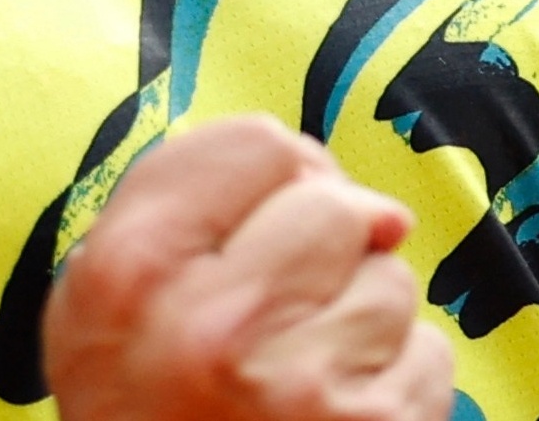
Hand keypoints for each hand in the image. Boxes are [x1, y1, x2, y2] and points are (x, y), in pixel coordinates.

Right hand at [43, 115, 455, 420]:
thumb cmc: (147, 410)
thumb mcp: (111, 302)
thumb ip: (186, 203)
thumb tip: (322, 165)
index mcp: (128, 276)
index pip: (254, 143)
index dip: (270, 180)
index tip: (254, 230)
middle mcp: (210, 328)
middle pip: (333, 207)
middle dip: (326, 252)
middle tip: (280, 320)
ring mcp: (300, 390)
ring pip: (390, 282)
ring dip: (363, 322)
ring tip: (300, 383)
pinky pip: (427, 357)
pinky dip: (397, 385)